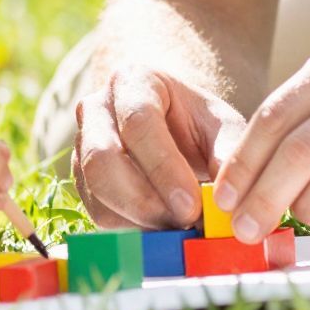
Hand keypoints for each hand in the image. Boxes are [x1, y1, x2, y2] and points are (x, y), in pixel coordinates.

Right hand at [74, 64, 245, 228]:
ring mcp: (83, 143)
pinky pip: (96, 210)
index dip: (163, 168)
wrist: (175, 126)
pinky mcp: (81, 178)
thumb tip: (225, 199)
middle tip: (183, 222)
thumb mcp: (223, 127)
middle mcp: (97, 107)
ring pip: (95, 189)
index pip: (138, 122)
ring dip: (137, 218)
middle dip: (144, 200)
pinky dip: (129, 228)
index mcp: (134, 80)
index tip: (192, 205)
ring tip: (177, 228)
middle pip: (102, 157)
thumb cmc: (200, 123)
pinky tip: (161, 229)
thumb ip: (228, 155)